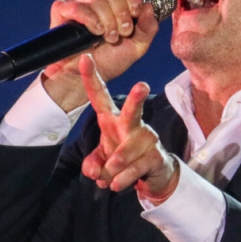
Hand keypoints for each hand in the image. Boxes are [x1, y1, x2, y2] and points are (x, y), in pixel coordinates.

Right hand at [40, 0, 158, 110]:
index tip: (135, 13)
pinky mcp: (61, 10)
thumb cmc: (110, 60)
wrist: (86, 76)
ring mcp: (76, 1)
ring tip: (108, 38)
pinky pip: (76, 7)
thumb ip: (148, 28)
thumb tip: (148, 6)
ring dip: (107, 21)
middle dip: (120, 13)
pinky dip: (89, 19)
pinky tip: (95, 32)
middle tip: (122, 33)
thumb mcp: (137, 46)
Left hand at [78, 55, 178, 200]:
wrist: (152, 175)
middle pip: (132, 110)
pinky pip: (133, 169)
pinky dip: (122, 180)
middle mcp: (131, 124)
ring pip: (124, 153)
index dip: (91, 78)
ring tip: (110, 178)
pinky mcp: (156, 155)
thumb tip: (94, 172)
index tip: (84, 57)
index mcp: (112, 119)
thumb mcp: (101, 162)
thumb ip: (92, 164)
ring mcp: (147, 138)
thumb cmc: (123, 159)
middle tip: (142, 86)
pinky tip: (119, 184)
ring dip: (113, 169)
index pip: (100, 96)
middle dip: (137, 99)